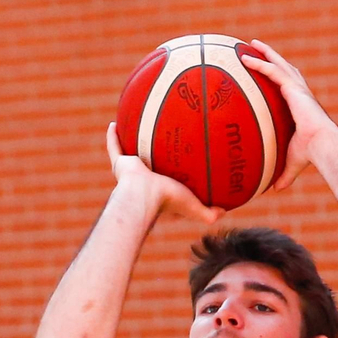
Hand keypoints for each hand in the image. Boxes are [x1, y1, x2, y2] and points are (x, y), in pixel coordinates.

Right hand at [105, 122, 221, 225]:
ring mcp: (129, 173)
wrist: (144, 197)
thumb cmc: (168, 201)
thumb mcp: (193, 207)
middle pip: (147, 166)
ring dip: (130, 144)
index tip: (177, 166)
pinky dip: (112, 136)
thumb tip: (224, 211)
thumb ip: (209, 213)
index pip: (165, 184)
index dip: (171, 178)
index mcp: (157, 192)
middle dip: (150, 158)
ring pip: (129, 155)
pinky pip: (114, 147)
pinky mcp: (120, 164)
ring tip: (135, 130)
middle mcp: (142, 182)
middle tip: (157, 144)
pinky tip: (113, 124)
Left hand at [239, 39, 337, 191]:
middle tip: (257, 48)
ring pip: (279, 64)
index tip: (269, 70)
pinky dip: (260, 63)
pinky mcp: (294, 88)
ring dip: (265, 53)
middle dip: (272, 57)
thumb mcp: (293, 163)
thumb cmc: (312, 154)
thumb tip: (275, 190)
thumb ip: (284, 174)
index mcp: (300, 106)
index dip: (280, 76)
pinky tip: (246, 58)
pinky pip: (273, 71)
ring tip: (250, 44)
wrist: (323, 145)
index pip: (289, 87)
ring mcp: (297, 89)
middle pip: (284, 69)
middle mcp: (300, 93)